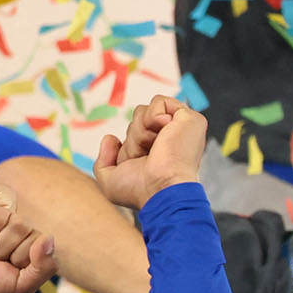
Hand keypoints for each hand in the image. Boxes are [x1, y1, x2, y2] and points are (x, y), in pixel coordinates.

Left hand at [91, 95, 211, 212]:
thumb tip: (110, 138)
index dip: (127, 149)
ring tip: (155, 147)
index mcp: (158, 154)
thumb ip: (103, 161)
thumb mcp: (110, 182)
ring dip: (140, 132)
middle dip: (133, 139)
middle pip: (136, 121)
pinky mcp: (189, 118)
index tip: (136, 164)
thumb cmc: (140, 191)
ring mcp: (180, 129)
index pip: (132, 135)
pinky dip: (153, 117)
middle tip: (146, 157)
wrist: (162, 189)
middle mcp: (171, 140)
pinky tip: (164, 133)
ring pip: (143, 111)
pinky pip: (159, 101)